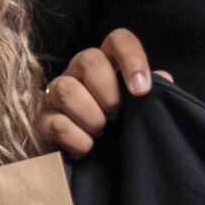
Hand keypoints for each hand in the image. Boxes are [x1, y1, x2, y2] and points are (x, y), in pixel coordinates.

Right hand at [35, 27, 168, 157]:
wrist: (89, 165)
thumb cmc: (117, 130)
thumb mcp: (138, 110)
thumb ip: (152, 94)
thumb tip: (163, 78)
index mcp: (106, 64)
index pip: (118, 40)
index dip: (132, 59)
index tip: (141, 89)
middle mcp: (78, 72)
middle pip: (88, 59)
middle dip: (108, 93)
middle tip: (116, 115)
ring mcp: (55, 94)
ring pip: (66, 89)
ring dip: (92, 117)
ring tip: (100, 131)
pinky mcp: (42, 121)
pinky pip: (57, 123)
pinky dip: (79, 140)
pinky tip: (88, 148)